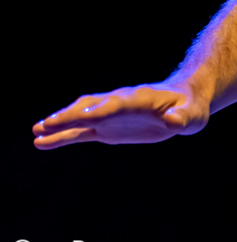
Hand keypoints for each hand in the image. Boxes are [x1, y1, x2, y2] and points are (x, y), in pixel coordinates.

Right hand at [32, 82, 209, 148]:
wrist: (183, 101)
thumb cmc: (190, 108)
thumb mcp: (193, 115)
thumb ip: (182, 118)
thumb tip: (173, 121)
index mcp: (140, 99)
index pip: (118, 104)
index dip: (102, 111)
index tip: (83, 118)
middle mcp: (120, 104)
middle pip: (92, 108)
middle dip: (72, 115)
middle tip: (47, 123)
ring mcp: (111, 115)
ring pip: (81, 117)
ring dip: (61, 123)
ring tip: (37, 131)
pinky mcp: (107, 127)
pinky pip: (81, 131)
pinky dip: (63, 136)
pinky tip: (41, 142)